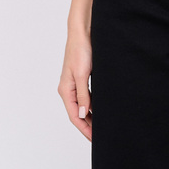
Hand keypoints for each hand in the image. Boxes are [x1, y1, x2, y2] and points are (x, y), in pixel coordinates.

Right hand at [58, 0, 95, 140]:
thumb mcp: (82, 74)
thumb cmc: (81, 49)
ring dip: (91, 114)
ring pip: (83, 104)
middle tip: (101, 135)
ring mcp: (75, 81)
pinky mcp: (82, 75)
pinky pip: (86, 95)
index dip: (85, 128)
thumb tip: (83, 114)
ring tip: (102, 124)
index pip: (74, 115)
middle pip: (78, 112)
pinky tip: (101, 106)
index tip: (95, 139)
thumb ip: (83, 95)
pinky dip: (93, 103)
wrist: (83, 30)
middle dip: (88, 124)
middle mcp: (68, 87)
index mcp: (66, 89)